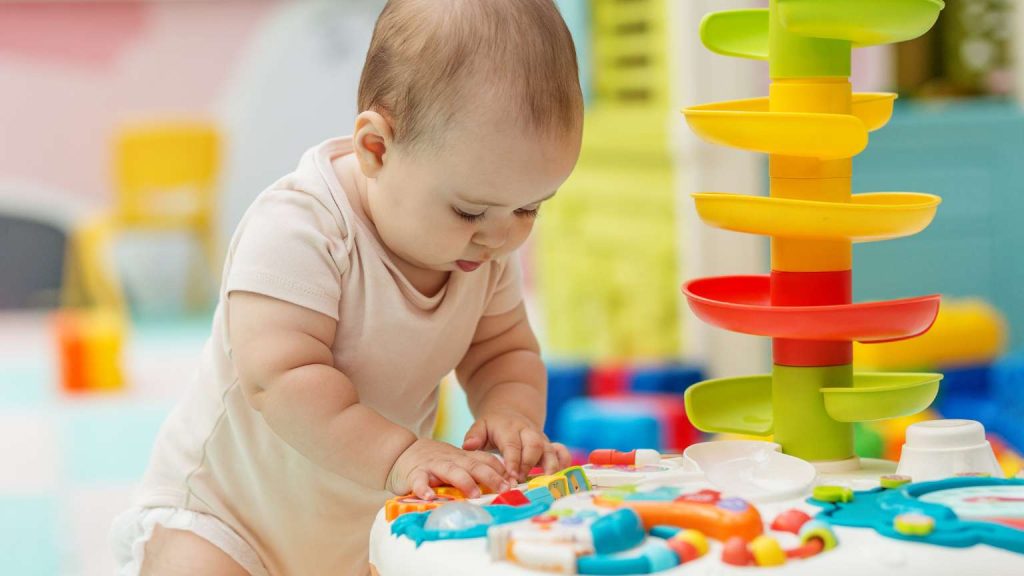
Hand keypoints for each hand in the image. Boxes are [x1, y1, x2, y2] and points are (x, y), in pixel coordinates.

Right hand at [386, 438, 510, 499]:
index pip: (486, 460)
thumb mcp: (457, 461)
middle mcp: (451, 460)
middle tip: (504, 489)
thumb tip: (502, 484)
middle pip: (474, 466)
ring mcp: (434, 466)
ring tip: (474, 494)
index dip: (501, 470)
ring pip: (451, 471)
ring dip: (464, 482)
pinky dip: (424, 488)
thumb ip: (474, 469)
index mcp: (463, 458)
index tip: (515, 481)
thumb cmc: (434, 461)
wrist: (402, 452)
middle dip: (490, 476)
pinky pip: (420, 481)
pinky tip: (430, 497)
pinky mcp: (415, 474)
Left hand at [462, 411, 571, 481]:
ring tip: (546, 482)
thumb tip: (468, 446)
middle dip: (529, 464)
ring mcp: (541, 439)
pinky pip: (561, 451)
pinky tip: (560, 476)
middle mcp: (528, 432)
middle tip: (522, 481)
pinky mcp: (549, 446)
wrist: (510, 412)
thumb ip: (474, 436)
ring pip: (550, 449)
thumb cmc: (493, 426)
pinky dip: (564, 462)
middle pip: (534, 445)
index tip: (511, 477)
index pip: (512, 445)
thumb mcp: (480, 426)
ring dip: (549, 467)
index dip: (513, 462)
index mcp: (509, 428)